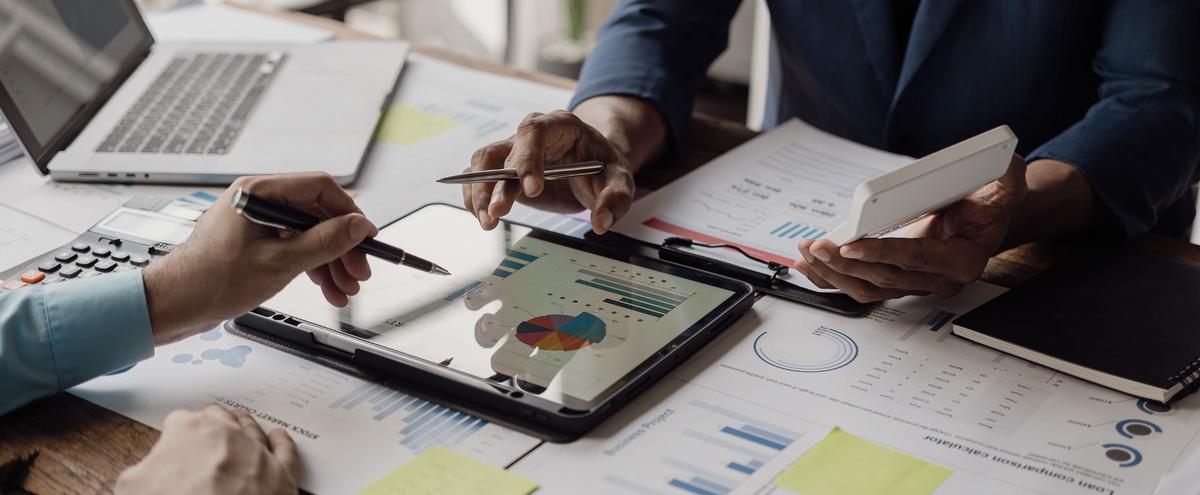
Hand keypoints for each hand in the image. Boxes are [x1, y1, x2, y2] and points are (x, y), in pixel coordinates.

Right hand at [115, 404, 298, 494]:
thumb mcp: (133, 485)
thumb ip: (141, 469)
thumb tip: (145, 472)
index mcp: (188, 430)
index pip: (178, 422)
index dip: (175, 435)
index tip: (174, 442)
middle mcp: (227, 434)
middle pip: (219, 418)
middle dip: (212, 422)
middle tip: (207, 427)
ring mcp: (256, 452)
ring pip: (252, 429)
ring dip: (245, 424)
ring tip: (241, 420)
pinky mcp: (281, 473)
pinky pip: (285, 451)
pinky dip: (282, 442)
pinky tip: (278, 437)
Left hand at [144, 172, 378, 343]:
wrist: (174, 305)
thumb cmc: (210, 281)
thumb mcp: (279, 262)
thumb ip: (324, 242)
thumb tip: (357, 226)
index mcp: (258, 192)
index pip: (320, 188)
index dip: (349, 213)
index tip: (367, 236)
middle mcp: (257, 200)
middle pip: (317, 214)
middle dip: (342, 246)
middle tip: (359, 271)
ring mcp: (256, 221)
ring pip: (308, 234)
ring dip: (331, 262)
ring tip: (345, 288)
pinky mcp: (255, 242)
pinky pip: (293, 246)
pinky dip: (312, 267)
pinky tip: (326, 287)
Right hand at [462, 110, 635, 232]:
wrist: (594, 166)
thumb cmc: (604, 167)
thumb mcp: (621, 179)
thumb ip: (615, 198)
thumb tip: (601, 222)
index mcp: (559, 125)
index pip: (534, 132)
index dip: (528, 158)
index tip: (532, 189)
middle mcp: (530, 135)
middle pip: (502, 151)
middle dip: (496, 183)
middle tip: (497, 211)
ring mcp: (513, 151)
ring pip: (483, 163)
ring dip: (479, 192)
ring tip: (487, 220)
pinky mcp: (504, 171)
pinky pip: (480, 178)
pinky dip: (475, 197)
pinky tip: (482, 216)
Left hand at [795, 155, 1027, 301]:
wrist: (983, 224)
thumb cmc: (987, 207)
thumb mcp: (1004, 191)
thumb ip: (1008, 183)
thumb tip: (1008, 165)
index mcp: (961, 262)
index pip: (915, 260)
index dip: (883, 254)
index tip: (850, 246)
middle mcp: (936, 280)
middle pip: (884, 279)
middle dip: (845, 265)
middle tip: (816, 247)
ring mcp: (914, 285)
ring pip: (867, 289)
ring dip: (832, 275)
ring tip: (805, 254)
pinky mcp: (896, 282)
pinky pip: (860, 287)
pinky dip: (831, 279)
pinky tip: (807, 266)